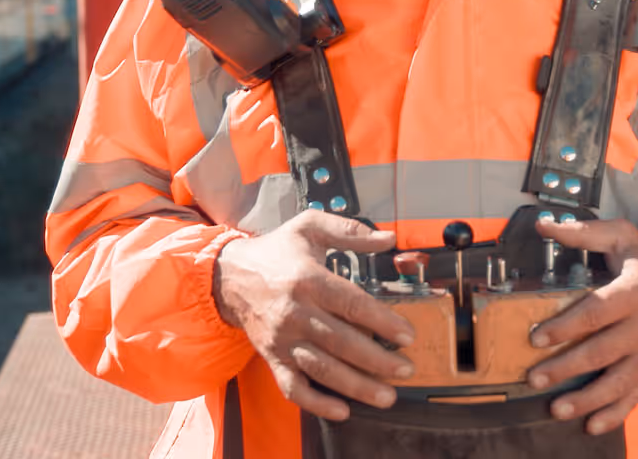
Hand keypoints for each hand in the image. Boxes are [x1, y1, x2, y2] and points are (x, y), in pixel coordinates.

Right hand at [213, 211, 417, 419]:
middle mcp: (295, 312)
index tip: (407, 335)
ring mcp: (282, 339)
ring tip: (386, 396)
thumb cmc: (277, 252)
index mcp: (308, 279)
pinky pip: (292, 387)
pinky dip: (316, 403)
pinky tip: (342, 410)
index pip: (351, 304)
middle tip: (406, 370)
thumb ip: (351, 231)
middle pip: (341, 342)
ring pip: (322, 369)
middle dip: (377, 360)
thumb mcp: (310, 227)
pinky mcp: (272, 358)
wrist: (230, 276)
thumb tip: (389, 238)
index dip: (382, 321)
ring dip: (356, 386)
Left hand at [526, 216, 637, 434]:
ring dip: (587, 398)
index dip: (566, 326)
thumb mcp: (622, 237)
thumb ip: (584, 233)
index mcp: (636, 290)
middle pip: (602, 350)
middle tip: (535, 377)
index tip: (536, 337)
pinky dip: (615, 414)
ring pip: (619, 381)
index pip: (597, 312)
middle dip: (567, 367)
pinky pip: (635, 395)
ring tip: (557, 409)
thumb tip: (544, 225)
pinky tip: (592, 425)